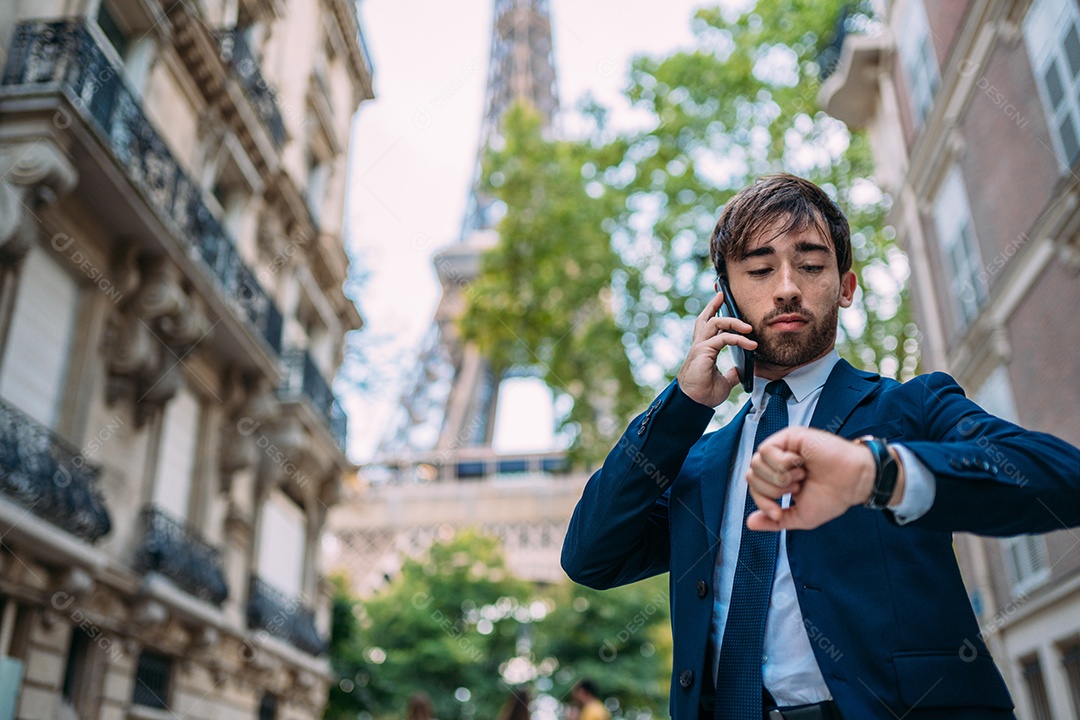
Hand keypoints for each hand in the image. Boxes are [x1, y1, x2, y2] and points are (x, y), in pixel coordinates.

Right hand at [675, 291, 757, 406]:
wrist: (694, 404)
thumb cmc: (704, 394)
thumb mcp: (724, 382)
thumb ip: (732, 373)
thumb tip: (741, 370)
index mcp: (703, 349)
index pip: (707, 325)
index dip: (712, 311)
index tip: (720, 299)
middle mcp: (699, 344)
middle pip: (706, 318)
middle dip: (714, 304)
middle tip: (723, 294)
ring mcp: (700, 347)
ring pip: (715, 323)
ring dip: (733, 321)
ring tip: (749, 329)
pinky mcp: (703, 352)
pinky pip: (723, 338)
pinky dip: (738, 339)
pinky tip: (750, 345)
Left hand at [745, 426, 900, 530]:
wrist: (853, 483)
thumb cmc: (832, 496)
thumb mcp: (800, 515)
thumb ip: (775, 520)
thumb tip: (750, 523)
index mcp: (779, 477)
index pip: (754, 487)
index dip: (762, 502)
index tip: (779, 511)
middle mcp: (778, 461)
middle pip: (751, 475)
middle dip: (773, 490)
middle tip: (797, 488)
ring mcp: (783, 447)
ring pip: (756, 463)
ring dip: (779, 477)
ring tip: (800, 477)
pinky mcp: (789, 436)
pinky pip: (766, 450)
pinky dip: (782, 463)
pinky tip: (799, 464)